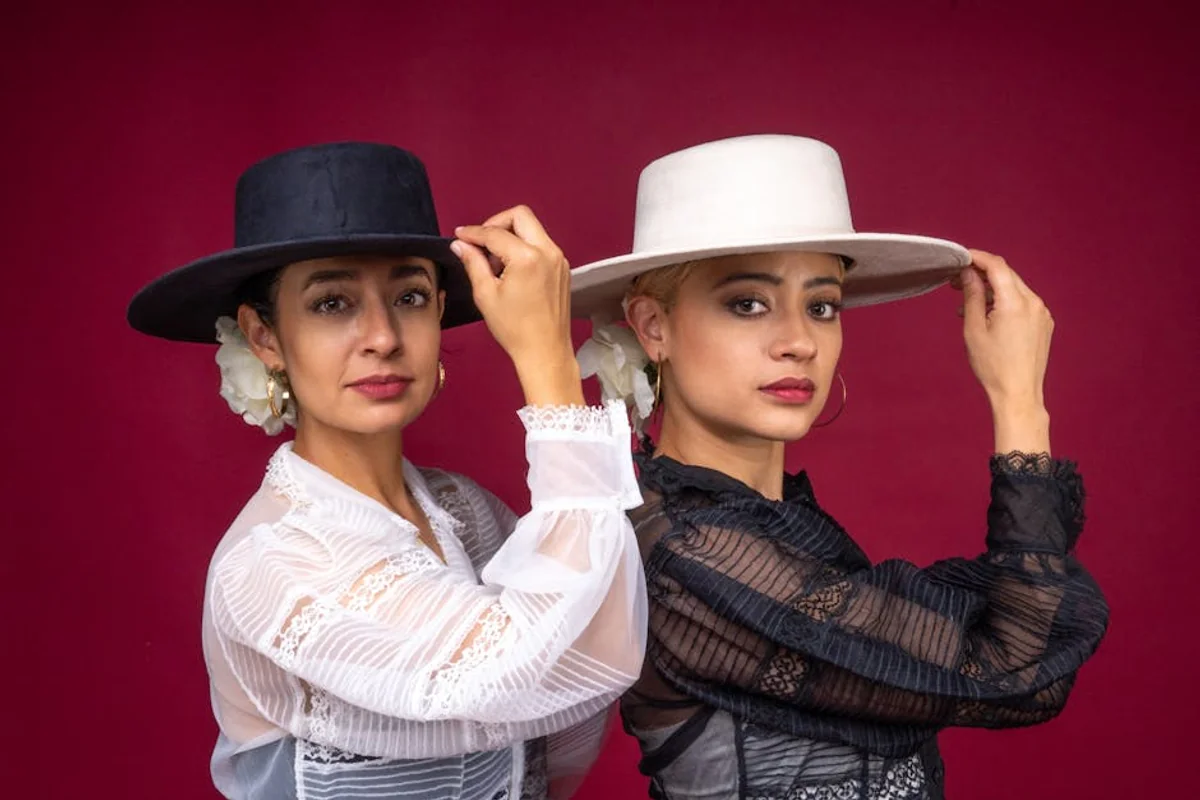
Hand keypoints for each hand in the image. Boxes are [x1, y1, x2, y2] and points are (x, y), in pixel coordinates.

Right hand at [453, 205, 583, 406]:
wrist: (545, 351)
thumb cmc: (516, 329)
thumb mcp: (486, 294)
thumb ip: (473, 263)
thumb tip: (461, 245)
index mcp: (528, 258)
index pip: (495, 233)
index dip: (474, 233)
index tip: (461, 236)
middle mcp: (548, 252)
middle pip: (520, 216)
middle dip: (496, 224)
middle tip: (481, 242)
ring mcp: (559, 259)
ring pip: (532, 228)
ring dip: (510, 236)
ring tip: (494, 262)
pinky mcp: (563, 268)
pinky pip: (541, 244)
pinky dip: (523, 247)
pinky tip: (511, 270)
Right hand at [953, 250, 1052, 453]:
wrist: (1018, 393)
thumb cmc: (993, 366)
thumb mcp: (973, 329)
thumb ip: (972, 296)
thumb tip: (968, 274)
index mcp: (1015, 303)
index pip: (997, 266)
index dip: (977, 257)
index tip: (961, 258)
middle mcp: (1033, 303)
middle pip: (1006, 275)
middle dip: (981, 274)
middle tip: (956, 280)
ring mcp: (1041, 313)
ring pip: (1014, 289)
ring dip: (991, 290)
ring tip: (967, 304)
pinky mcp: (1043, 323)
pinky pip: (1022, 303)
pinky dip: (1003, 302)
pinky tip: (987, 316)